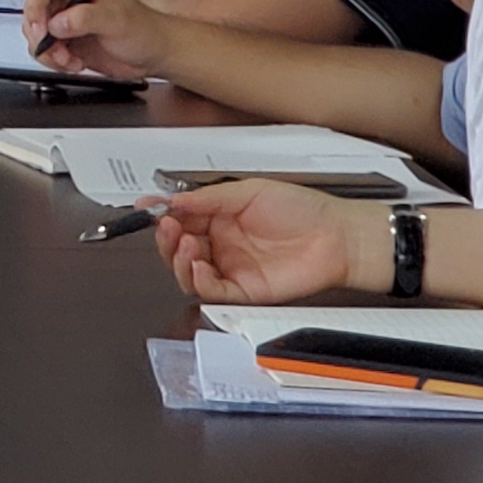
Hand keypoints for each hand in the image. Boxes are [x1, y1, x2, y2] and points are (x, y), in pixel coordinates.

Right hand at [23, 0, 172, 81]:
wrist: (154, 53)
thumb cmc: (144, 29)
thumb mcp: (117, 20)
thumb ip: (85, 18)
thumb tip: (57, 23)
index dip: (35, 5)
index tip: (40, 29)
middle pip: (33, 8)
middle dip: (40, 33)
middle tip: (54, 50)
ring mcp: (65, 16)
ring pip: (34, 31)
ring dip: (48, 51)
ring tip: (70, 59)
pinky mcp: (65, 37)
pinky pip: (44, 48)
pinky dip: (53, 60)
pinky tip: (74, 62)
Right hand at [144, 180, 372, 304]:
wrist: (336, 237)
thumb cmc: (302, 209)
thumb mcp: (249, 191)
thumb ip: (210, 198)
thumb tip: (174, 200)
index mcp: (219, 217)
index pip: (180, 218)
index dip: (161, 214)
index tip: (147, 208)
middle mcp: (221, 244)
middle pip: (178, 246)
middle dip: (165, 237)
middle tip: (166, 226)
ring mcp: (232, 268)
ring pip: (189, 271)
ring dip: (177, 259)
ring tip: (183, 243)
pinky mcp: (245, 291)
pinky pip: (213, 291)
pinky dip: (198, 280)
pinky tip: (198, 265)